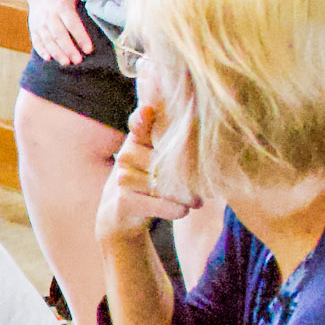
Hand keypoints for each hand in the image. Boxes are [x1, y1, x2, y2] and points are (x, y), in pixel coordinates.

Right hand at [28, 0, 94, 65]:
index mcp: (61, 5)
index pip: (72, 23)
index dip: (80, 36)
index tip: (88, 49)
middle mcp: (49, 15)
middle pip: (59, 34)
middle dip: (68, 49)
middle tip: (78, 60)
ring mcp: (39, 23)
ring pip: (47, 40)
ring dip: (57, 52)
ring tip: (66, 63)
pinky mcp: (33, 29)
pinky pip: (36, 41)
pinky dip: (41, 51)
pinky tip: (49, 59)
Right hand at [95, 101, 200, 246]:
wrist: (120, 213)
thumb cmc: (146, 179)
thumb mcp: (156, 155)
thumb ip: (172, 139)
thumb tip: (194, 124)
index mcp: (136, 140)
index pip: (139, 124)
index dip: (142, 118)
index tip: (149, 111)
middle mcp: (125, 156)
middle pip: (160, 158)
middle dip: (186, 171)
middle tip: (204, 181)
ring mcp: (122, 178)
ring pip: (162, 183)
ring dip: (184, 194)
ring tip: (198, 200)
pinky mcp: (123, 201)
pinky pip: (157, 203)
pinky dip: (173, 208)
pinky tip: (184, 209)